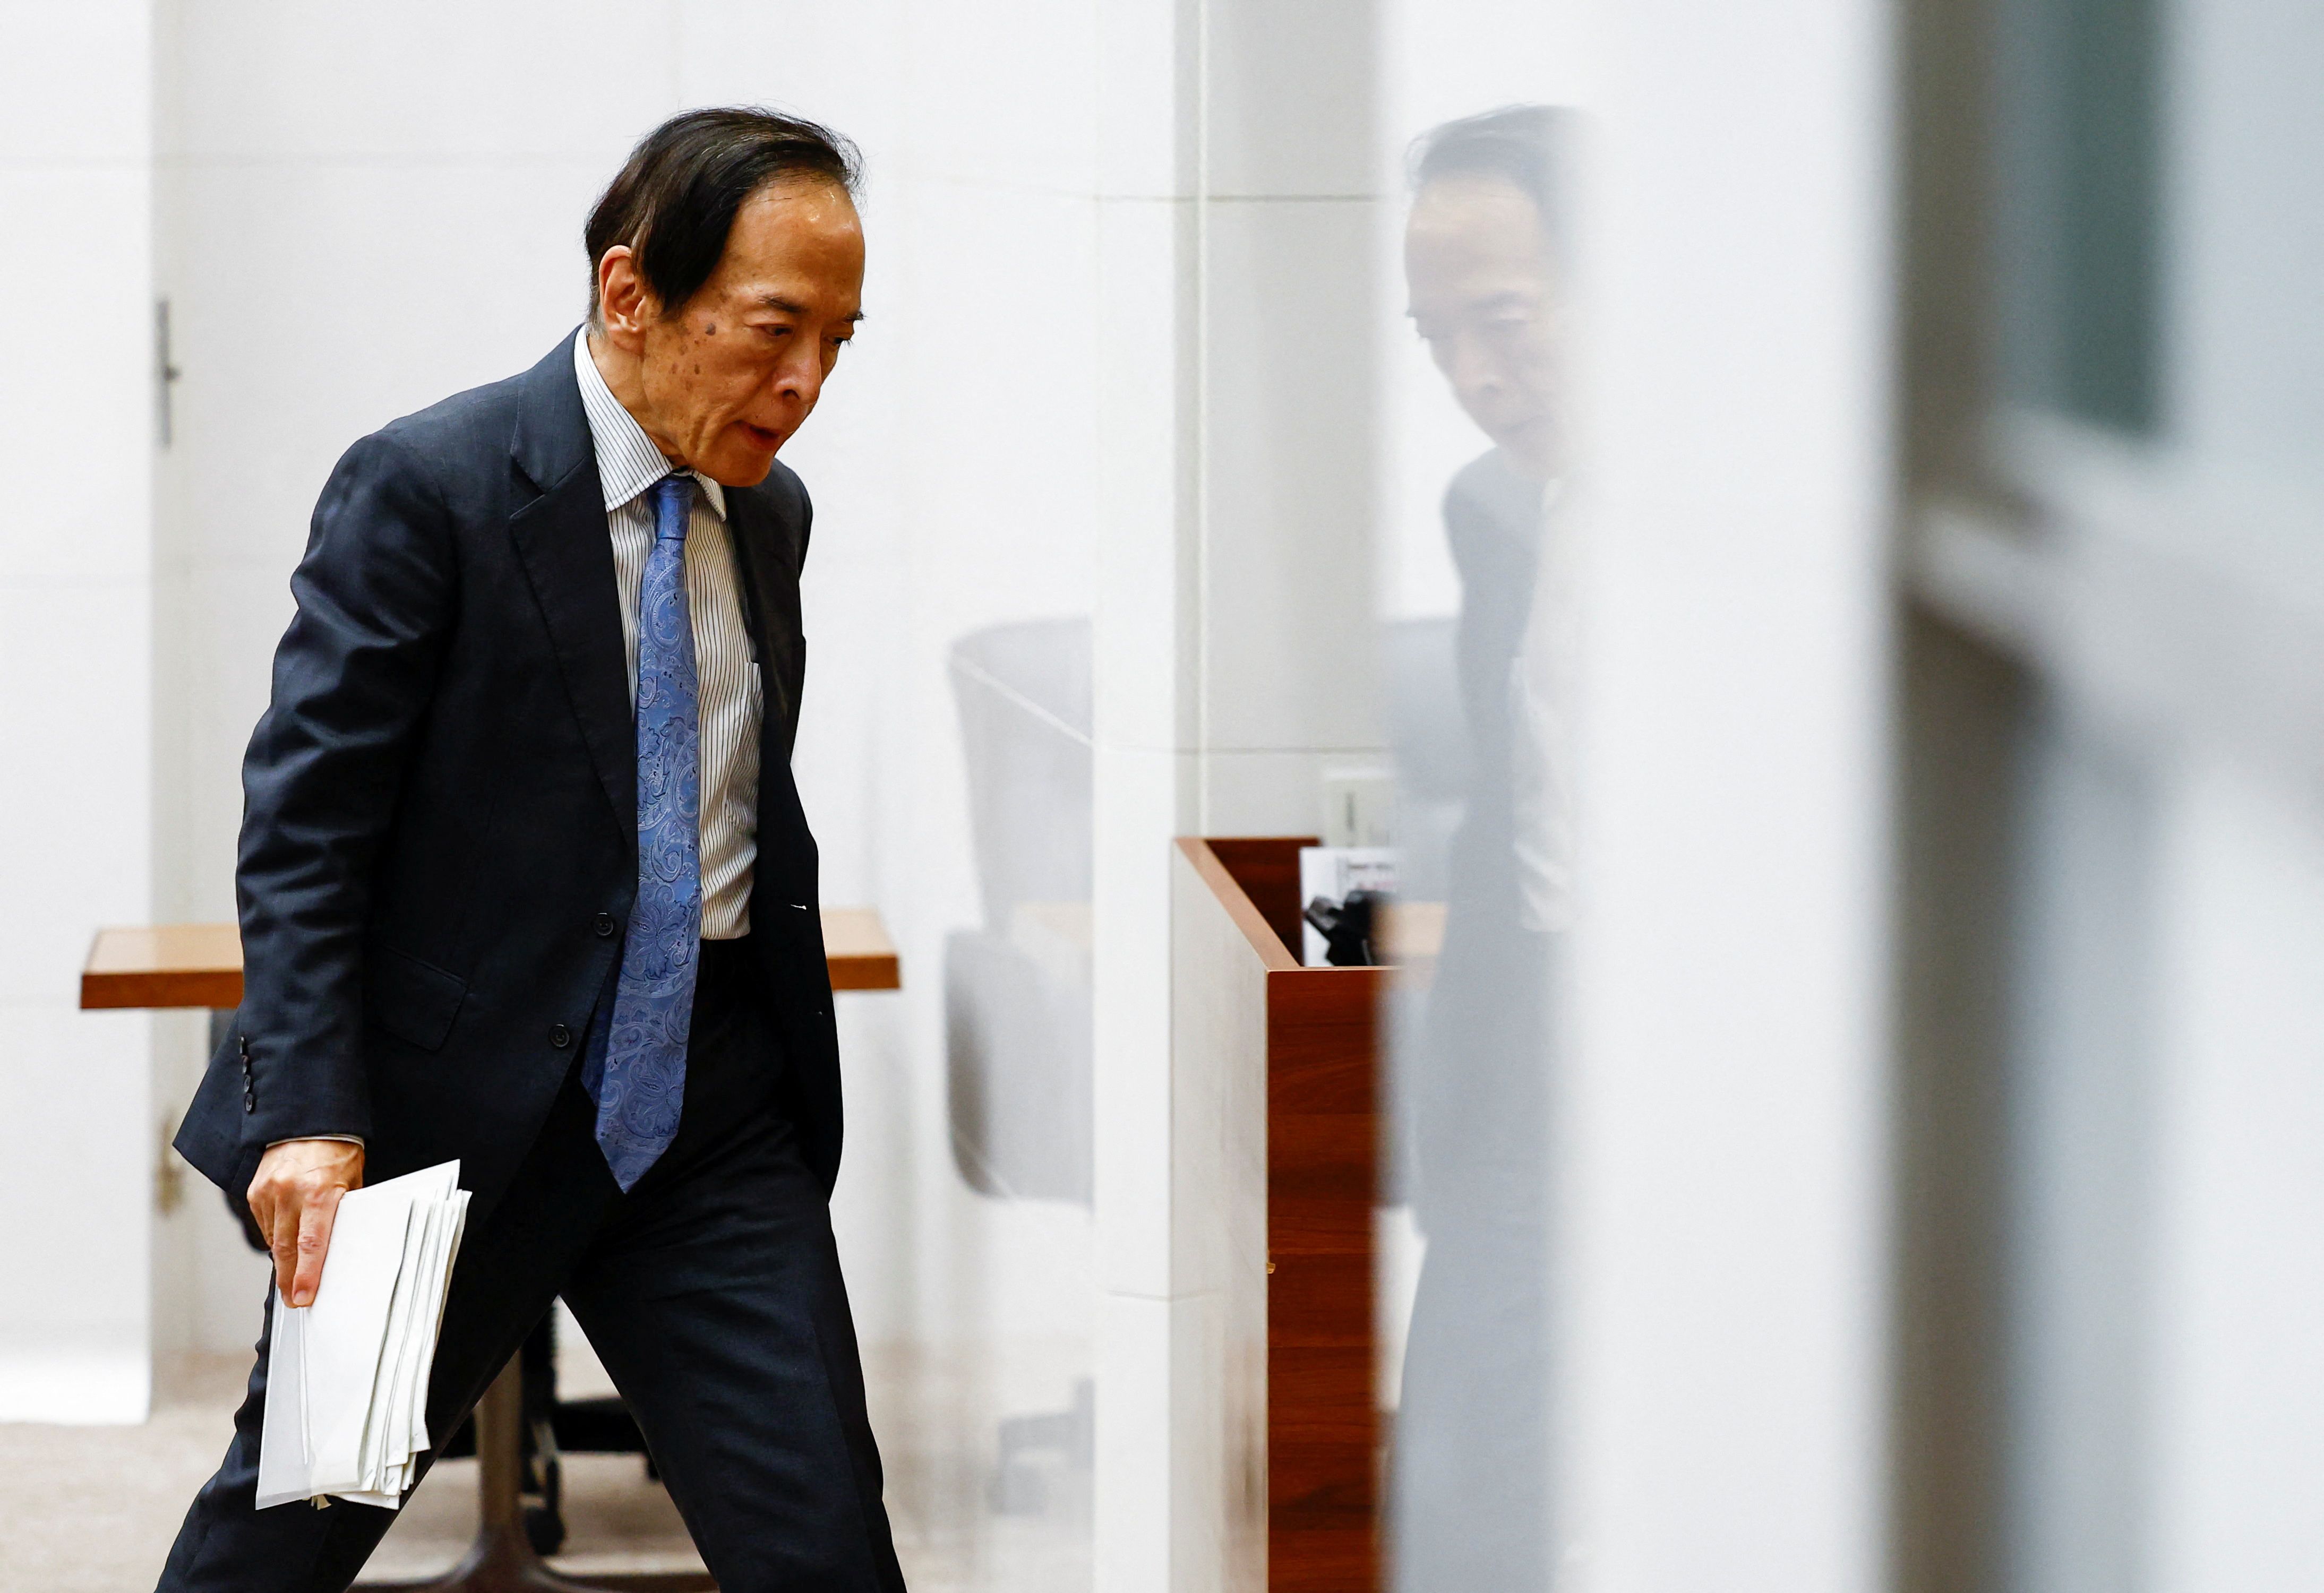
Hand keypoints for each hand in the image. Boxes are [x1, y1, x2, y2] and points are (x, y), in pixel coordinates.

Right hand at [247, 1139, 365, 1306]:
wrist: (308, 1120)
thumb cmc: (338, 1151)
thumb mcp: (352, 1182)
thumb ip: (343, 1212)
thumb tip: (340, 1245)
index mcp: (319, 1192)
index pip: (312, 1243)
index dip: (307, 1275)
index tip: (303, 1297)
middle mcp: (290, 1192)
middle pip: (287, 1248)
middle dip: (290, 1278)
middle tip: (294, 1300)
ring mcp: (269, 1191)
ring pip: (272, 1238)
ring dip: (282, 1260)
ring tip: (291, 1278)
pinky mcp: (256, 1190)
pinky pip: (264, 1223)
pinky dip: (274, 1237)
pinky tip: (284, 1245)